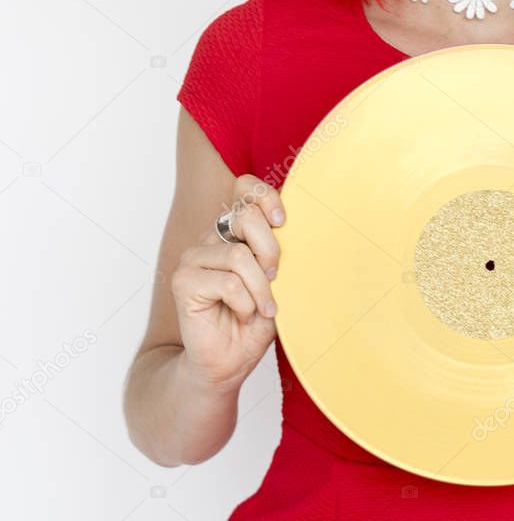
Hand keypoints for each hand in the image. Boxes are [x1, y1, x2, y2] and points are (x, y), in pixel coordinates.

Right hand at [171, 174, 285, 391]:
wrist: (227, 364)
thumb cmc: (254, 322)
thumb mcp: (276, 281)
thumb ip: (276, 251)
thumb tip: (290, 225)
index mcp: (234, 230)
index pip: (245, 189)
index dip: (265, 196)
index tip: (283, 221)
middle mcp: (211, 237)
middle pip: (245, 216)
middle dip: (270, 250)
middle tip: (275, 278)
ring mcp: (194, 258)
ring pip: (238, 254)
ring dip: (260, 288)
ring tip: (262, 308)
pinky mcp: (184, 281)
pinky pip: (228, 282)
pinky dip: (246, 302)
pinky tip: (243, 315)